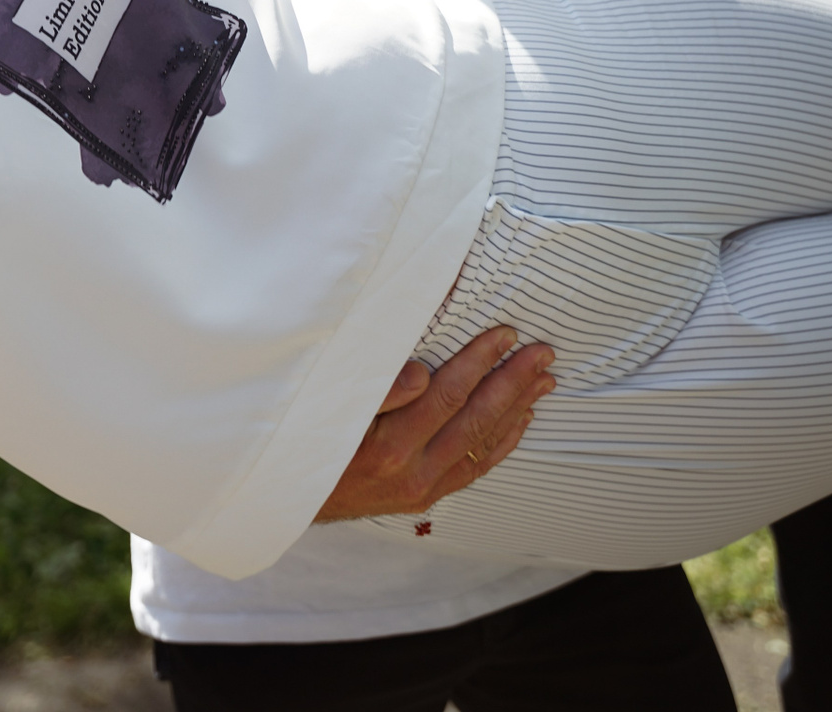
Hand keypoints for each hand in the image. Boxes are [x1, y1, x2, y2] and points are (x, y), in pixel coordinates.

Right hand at [315, 327, 554, 521]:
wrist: (287, 496)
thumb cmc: (305, 439)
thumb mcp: (329, 409)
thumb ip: (376, 390)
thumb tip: (420, 373)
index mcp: (387, 445)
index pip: (448, 393)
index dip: (479, 360)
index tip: (503, 334)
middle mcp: (411, 472)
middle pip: (475, 418)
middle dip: (512, 381)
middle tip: (542, 353)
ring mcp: (421, 489)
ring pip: (481, 444)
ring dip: (516, 408)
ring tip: (544, 381)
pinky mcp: (424, 498)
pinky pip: (474, 469)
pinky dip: (501, 443)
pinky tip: (521, 421)